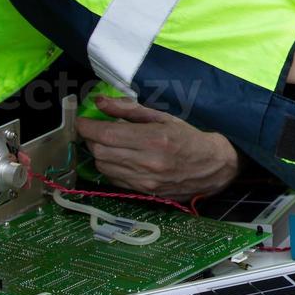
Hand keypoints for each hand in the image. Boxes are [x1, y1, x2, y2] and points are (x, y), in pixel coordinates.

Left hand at [76, 96, 240, 200]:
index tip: (81, 120)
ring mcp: (144, 181)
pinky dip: (110, 167)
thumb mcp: (163, 116)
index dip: (87, 127)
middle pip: (100, 152)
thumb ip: (129, 109)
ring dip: (99, 154)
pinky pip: (114, 179)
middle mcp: (147, 162)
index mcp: (153, 138)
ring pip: (103, 167)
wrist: (213, 166)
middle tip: (95, 129)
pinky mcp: (144, 193)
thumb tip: (100, 102)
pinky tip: (119, 158)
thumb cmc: (189, 136)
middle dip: (91, 139)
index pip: (106, 134)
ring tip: (108, 144)